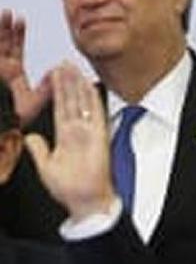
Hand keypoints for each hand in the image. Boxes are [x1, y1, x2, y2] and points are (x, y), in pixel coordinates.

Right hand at [0, 10, 50, 126]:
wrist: (0, 130)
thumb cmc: (13, 121)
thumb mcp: (33, 103)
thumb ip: (47, 88)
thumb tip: (59, 72)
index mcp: (11, 75)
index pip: (15, 50)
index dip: (17, 34)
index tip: (21, 19)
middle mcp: (0, 70)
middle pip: (1, 43)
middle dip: (4, 27)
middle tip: (10, 12)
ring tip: (1, 13)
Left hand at [24, 62, 115, 219]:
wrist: (83, 201)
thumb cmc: (69, 188)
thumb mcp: (45, 167)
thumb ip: (38, 150)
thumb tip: (29, 138)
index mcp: (65, 137)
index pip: (60, 107)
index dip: (56, 91)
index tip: (54, 75)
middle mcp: (78, 131)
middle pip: (71, 100)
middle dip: (67, 81)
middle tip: (64, 62)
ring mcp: (88, 132)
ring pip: (81, 102)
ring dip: (77, 84)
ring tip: (71, 67)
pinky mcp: (98, 136)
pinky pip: (95, 114)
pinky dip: (92, 99)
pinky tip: (88, 85)